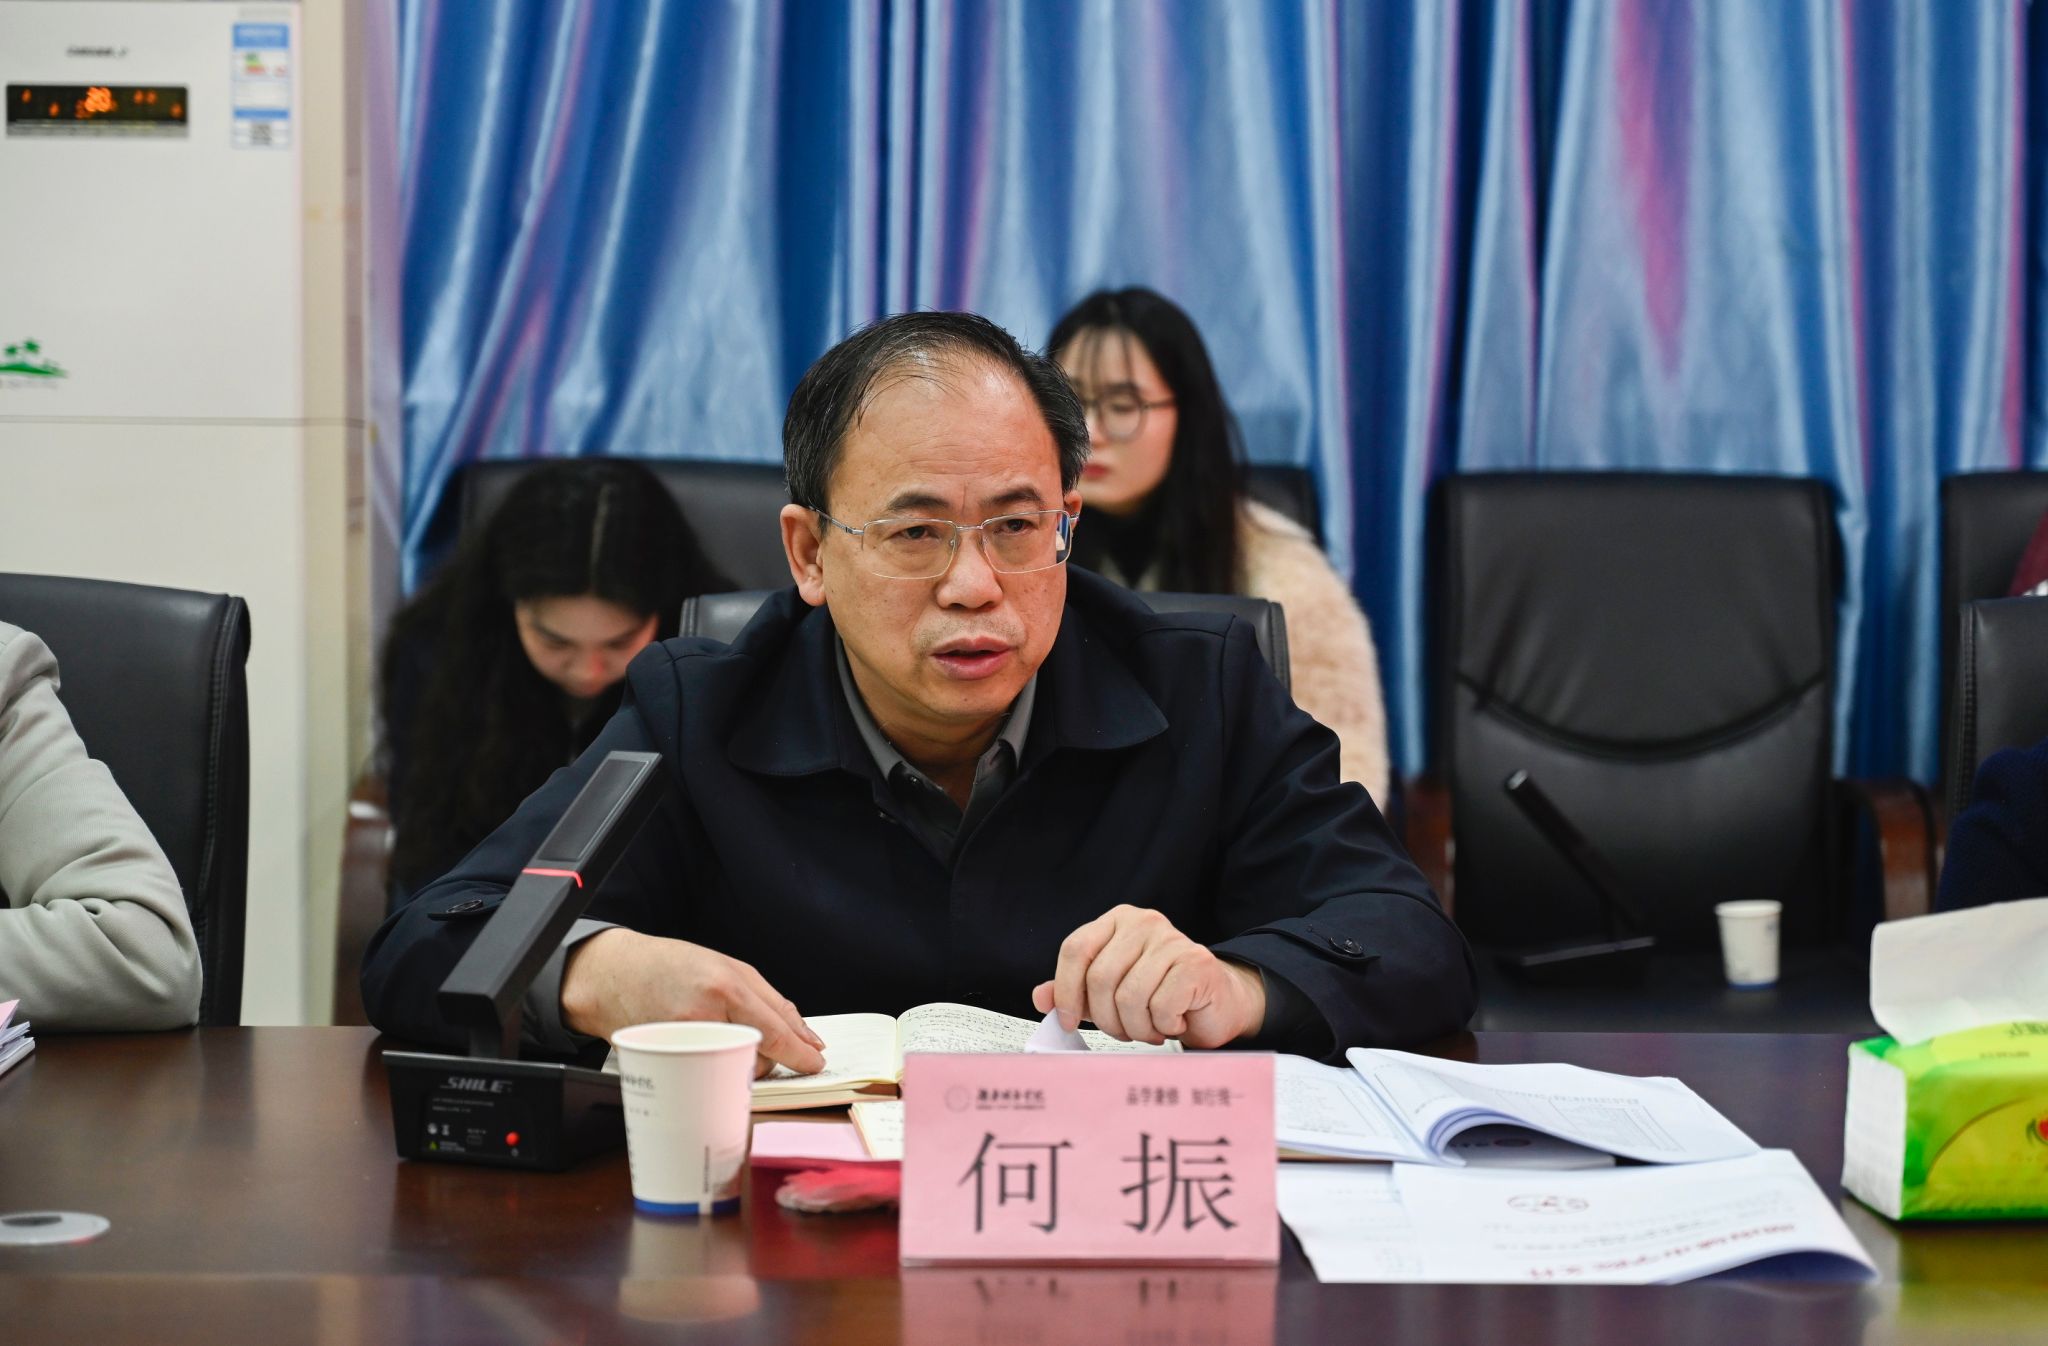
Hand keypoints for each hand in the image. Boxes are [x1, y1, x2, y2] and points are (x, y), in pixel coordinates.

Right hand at [561, 928, 826, 1076]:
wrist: (613, 976)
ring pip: (734, 1071)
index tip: (816, 1064)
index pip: (774, 1032)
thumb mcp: (729, 967)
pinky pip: (707, 1077)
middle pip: (758, 1056)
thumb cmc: (673, 966)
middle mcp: (704, 1016)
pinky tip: (708, 1055)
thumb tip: (807, 1037)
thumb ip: (772, 1002)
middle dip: (769, 1057)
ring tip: (724, 1040)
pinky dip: (716, 1071)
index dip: (799, 1054)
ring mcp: (683, 1042)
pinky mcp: (665, 1061)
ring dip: (742, 1064)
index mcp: (725, 987)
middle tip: (761, 1045)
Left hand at [1029, 905, 1266, 1047]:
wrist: (1217, 1003)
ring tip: (1151, 1027)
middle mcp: (1144, 923)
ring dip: (1137, 1027)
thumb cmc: (1162, 995)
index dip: (1067, 990)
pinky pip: (1160, 1006)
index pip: (1076, 949)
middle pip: (1100, 977)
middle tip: (1123, 1030)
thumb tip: (1041, 997)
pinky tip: (1173, 1021)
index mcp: (1118, 921)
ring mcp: (1172, 940)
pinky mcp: (1196, 963)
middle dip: (1106, 1018)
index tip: (1067, 1020)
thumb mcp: (1109, 992)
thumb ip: (1075, 991)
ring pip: (1129, 997)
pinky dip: (1163, 1026)